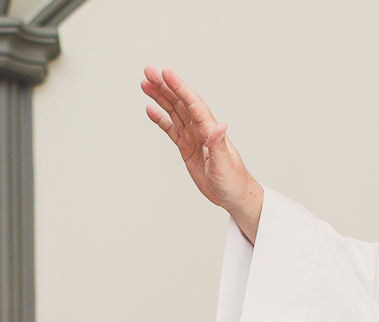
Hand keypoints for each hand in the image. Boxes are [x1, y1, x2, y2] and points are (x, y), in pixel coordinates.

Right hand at [141, 65, 263, 240]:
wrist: (233, 195)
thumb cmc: (233, 181)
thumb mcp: (225, 165)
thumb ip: (219, 145)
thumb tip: (220, 125)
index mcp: (209, 130)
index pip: (192, 103)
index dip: (178, 87)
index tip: (166, 72)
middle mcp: (201, 129)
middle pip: (180, 102)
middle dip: (164, 85)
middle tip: (148, 70)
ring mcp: (193, 137)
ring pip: (174, 111)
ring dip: (160, 97)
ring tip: (145, 84)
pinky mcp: (187, 148)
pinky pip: (171, 129)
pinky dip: (160, 118)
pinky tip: (150, 109)